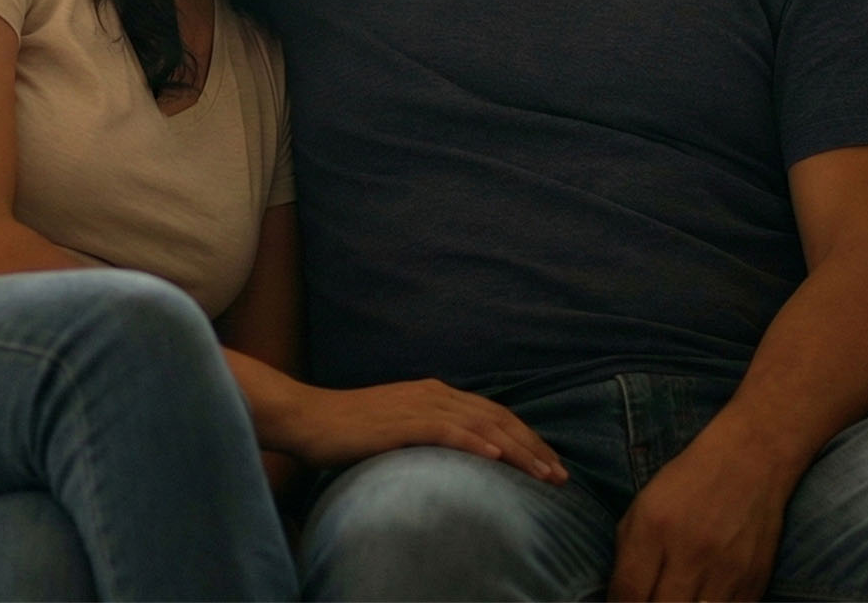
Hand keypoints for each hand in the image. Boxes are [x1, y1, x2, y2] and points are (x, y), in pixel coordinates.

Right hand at [275, 379, 568, 483]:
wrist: (307, 417)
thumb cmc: (347, 429)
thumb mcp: (397, 428)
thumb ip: (427, 434)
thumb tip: (456, 455)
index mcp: (435, 393)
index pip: (493, 414)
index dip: (526, 437)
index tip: (550, 463)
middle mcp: (433, 393)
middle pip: (497, 418)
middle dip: (534, 446)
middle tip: (560, 475)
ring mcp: (418, 405)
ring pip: (481, 426)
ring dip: (516, 449)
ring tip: (542, 473)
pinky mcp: (401, 422)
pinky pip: (446, 431)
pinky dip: (474, 442)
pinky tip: (496, 456)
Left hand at [608, 426, 794, 601]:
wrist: (749, 461)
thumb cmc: (687, 483)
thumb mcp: (643, 507)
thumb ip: (627, 556)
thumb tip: (620, 600)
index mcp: (656, 529)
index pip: (630, 594)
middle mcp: (692, 553)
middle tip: (647, 600)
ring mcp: (727, 572)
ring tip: (674, 597)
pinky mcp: (754, 582)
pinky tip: (700, 598)